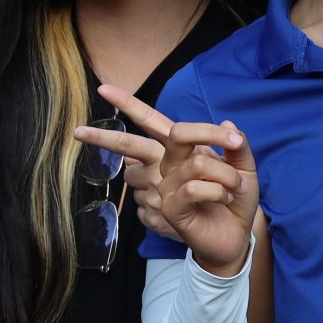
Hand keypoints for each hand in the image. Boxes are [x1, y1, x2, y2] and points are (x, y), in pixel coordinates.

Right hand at [75, 85, 256, 274]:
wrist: (239, 233)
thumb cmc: (236, 198)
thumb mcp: (244, 166)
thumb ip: (236, 144)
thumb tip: (227, 125)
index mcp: (178, 151)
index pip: (151, 122)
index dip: (128, 104)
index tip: (103, 88)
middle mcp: (164, 167)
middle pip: (132, 145)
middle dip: (105, 138)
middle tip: (78, 132)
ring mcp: (162, 190)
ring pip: (191, 164)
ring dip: (225, 174)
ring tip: (233, 188)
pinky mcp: (169, 210)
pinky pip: (192, 187)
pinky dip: (218, 191)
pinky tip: (222, 200)